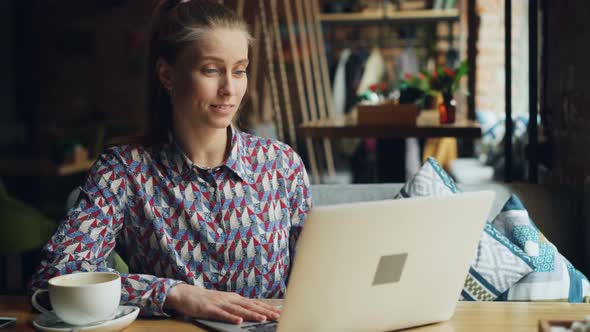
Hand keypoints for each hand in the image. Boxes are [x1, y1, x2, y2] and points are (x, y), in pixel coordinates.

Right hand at [164, 284, 280, 323]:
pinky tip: (238, 321)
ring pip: (239, 310)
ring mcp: (220, 303)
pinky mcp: (210, 309)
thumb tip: (251, 312)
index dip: (267, 308)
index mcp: (235, 298)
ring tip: (263, 319)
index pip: (255, 303)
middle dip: (265, 311)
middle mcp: (230, 299)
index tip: (279, 312)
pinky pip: (222, 314)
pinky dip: (231, 317)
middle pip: (250, 306)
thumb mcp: (224, 302)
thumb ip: (237, 306)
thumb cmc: (207, 300)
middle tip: (277, 316)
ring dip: (251, 314)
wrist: (186, 294)